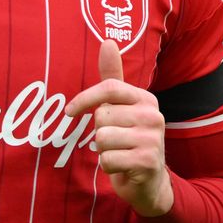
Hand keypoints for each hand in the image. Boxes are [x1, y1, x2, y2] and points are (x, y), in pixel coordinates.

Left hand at [65, 40, 173, 216]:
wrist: (150, 181)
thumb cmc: (130, 139)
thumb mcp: (122, 106)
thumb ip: (112, 77)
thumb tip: (108, 41)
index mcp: (145, 99)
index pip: (109, 88)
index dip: (84, 99)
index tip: (69, 111)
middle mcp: (153, 116)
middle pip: (101, 116)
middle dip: (99, 132)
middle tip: (115, 141)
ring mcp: (153, 139)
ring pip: (102, 139)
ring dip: (102, 151)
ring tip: (118, 153)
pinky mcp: (147, 162)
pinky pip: (107, 160)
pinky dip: (107, 167)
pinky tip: (121, 167)